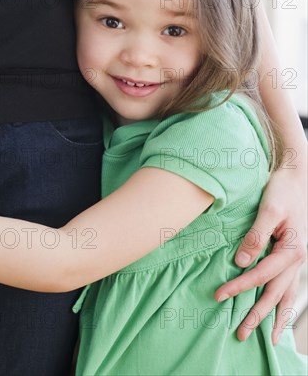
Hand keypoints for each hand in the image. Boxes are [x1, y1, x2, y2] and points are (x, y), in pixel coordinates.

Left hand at [215, 166, 306, 343]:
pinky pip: (289, 286)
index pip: (260, 275)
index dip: (239, 286)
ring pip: (287, 295)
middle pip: (275, 294)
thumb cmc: (282, 190)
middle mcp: (298, 259)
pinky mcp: (292, 256)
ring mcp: (298, 260)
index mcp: (293, 250)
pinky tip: (278, 313)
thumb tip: (241, 263)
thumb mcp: (268, 210)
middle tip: (240, 335)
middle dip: (258, 315)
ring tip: (267, 339)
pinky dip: (284, 303)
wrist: (297, 177)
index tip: (219, 295)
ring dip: (275, 316)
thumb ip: (255, 236)